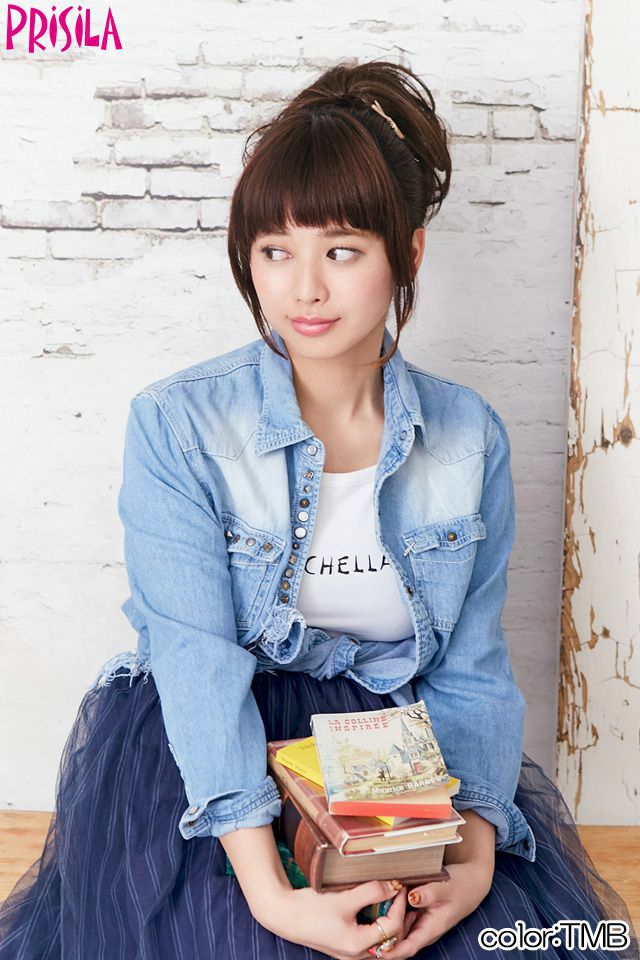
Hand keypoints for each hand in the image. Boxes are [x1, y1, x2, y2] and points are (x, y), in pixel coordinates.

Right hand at [255, 878, 410, 959]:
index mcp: (358, 945)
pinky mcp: (346, 946)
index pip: (392, 927)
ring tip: (398, 905)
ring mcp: (351, 952)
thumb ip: (370, 891)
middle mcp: (356, 954)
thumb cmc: (310, 909)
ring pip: (383, 944)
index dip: (399, 904)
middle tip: (405, 897)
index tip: (400, 886)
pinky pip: (372, 941)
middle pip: (391, 941)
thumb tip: (392, 885)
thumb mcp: (343, 898)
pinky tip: (380, 911)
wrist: (285, 915)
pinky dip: (381, 927)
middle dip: (402, 919)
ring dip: (393, 925)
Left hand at [380, 860, 493, 958]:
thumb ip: (429, 893)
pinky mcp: (420, 915)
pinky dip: (392, 916)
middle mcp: (425, 929)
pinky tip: (382, 904)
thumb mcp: (446, 886)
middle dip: (383, 939)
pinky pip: (403, 921)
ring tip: (369, 918)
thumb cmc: (462, 885)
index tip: (374, 949)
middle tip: (365, 930)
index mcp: (432, 928)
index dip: (391, 952)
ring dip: (386, 927)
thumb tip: (411, 898)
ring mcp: (422, 923)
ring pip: (400, 932)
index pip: (408, 948)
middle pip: (400, 942)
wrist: (473, 881)